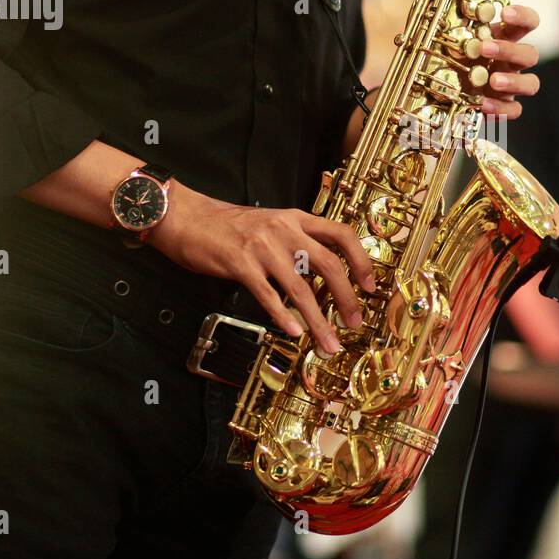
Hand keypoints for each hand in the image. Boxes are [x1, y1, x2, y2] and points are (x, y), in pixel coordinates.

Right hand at [152, 184, 374, 355]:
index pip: (342, 234)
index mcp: (296, 218)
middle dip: (347, 297)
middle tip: (355, 322)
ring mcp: (263, 247)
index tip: (370, 285)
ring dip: (318, 320)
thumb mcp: (272, 222)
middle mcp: (284, 230)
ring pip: (301, 288)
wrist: (187, 217)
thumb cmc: (229, 225)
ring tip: (328, 341)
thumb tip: (325, 270)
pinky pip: (267, 295)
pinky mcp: (240, 264)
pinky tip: (293, 332)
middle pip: (328, 264)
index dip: (361, 260)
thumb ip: (297, 240)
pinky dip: (282, 316)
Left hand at [422, 0, 540, 119]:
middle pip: (530, 53)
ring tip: (491, 82)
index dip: (523, 16)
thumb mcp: (435, 19)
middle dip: (510, 51)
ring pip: (531, 83)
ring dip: (514, 82)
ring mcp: (507, 83)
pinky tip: (482, 104)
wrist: (426, 83)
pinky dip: (501, 109)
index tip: (506, 12)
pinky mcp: (500, 106)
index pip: (527, 22)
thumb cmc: (442, 46)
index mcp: (502, 34)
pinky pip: (513, 110)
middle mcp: (509, 59)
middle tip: (484, 48)